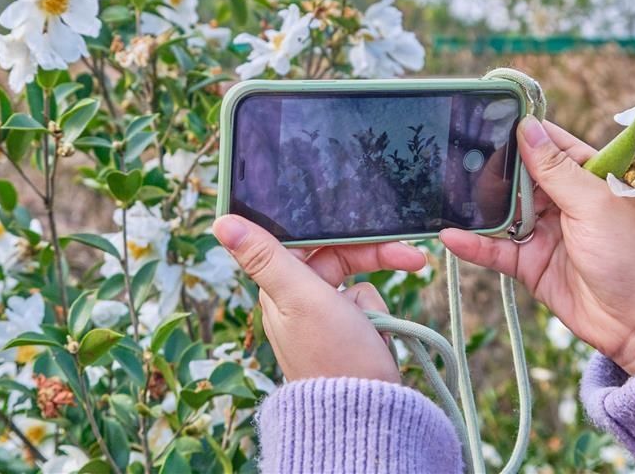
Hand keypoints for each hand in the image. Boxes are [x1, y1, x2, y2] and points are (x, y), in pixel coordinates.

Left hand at [213, 214, 425, 381]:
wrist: (369, 413)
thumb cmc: (332, 357)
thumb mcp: (300, 298)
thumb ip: (264, 256)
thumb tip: (220, 223)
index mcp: (277, 286)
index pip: (308, 239)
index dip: (338, 228)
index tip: (368, 221)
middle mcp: (297, 299)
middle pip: (339, 256)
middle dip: (375, 261)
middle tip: (413, 259)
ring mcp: (323, 317)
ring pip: (360, 283)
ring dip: (374, 304)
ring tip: (374, 329)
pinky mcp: (346, 332)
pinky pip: (369, 307)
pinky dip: (379, 319)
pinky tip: (377, 340)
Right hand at [441, 116, 634, 374]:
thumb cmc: (632, 256)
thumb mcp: (594, 203)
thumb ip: (555, 168)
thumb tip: (527, 126)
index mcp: (587, 175)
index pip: (548, 143)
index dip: (519, 130)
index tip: (483, 116)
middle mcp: (563, 199)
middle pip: (517, 175)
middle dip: (489, 167)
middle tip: (453, 156)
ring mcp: (544, 231)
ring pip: (501, 210)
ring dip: (476, 205)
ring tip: (444, 191)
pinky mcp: (529, 263)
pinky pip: (495, 249)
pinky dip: (474, 244)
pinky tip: (451, 236)